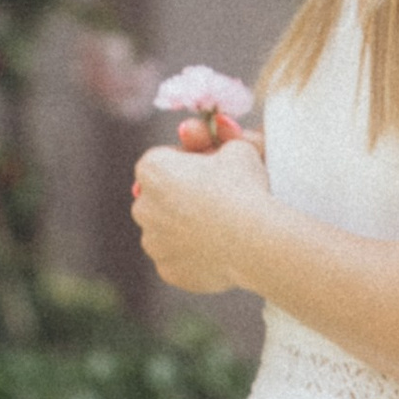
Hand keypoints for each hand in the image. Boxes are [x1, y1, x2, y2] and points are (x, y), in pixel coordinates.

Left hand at [131, 132, 270, 295]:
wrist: (255, 241)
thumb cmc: (245, 187)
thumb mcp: (238, 149)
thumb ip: (220, 140)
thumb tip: (218, 128)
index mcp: (152, 169)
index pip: (161, 160)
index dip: (185, 162)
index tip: (207, 168)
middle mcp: (143, 206)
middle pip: (157, 195)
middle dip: (178, 195)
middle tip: (213, 197)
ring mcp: (153, 241)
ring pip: (163, 229)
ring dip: (181, 226)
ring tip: (216, 225)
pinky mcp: (166, 270)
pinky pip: (175, 257)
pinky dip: (189, 254)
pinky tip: (215, 249)